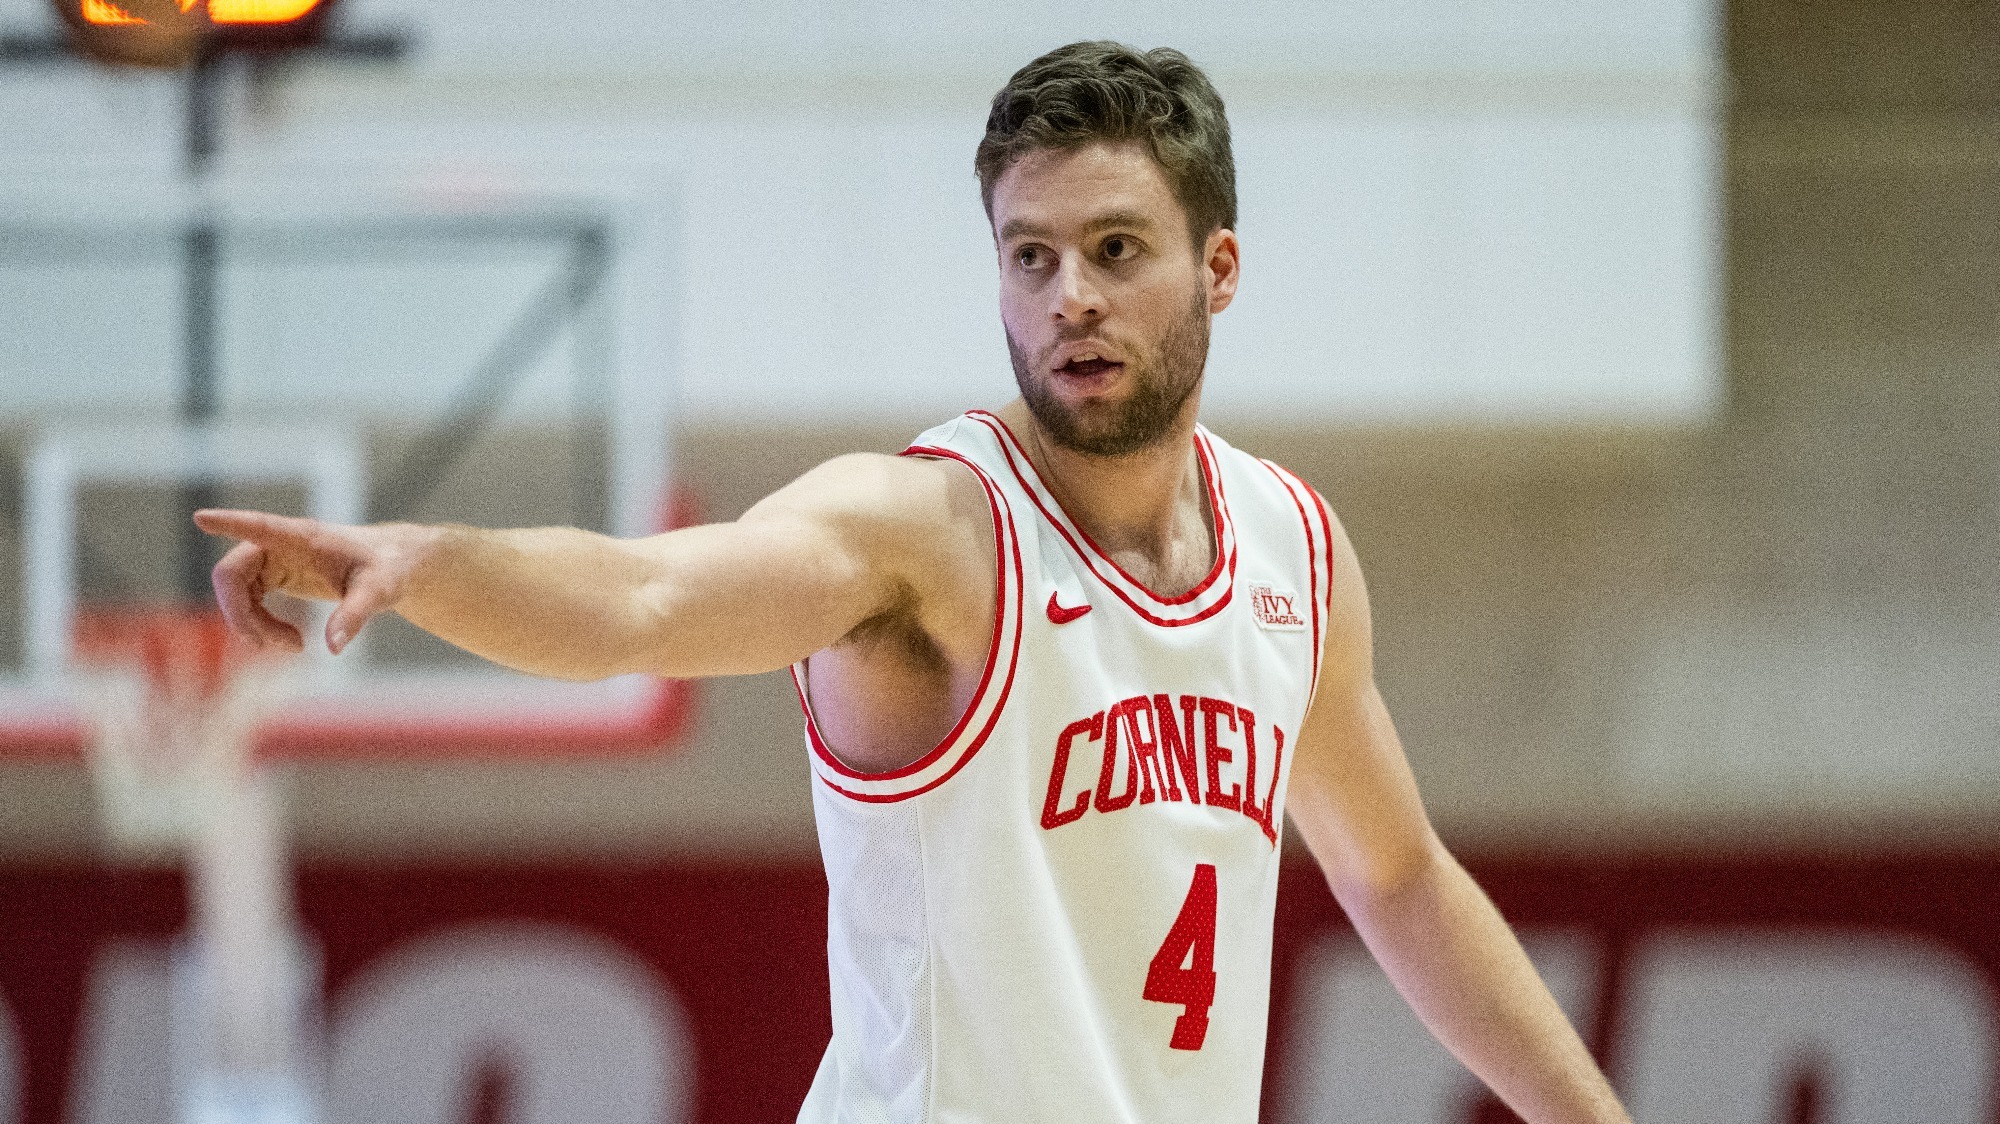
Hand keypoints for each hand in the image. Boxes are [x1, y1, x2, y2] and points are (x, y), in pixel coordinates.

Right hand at [193, 509, 440, 654]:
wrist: (388, 565)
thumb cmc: (387, 569)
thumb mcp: (380, 592)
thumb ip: (356, 615)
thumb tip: (333, 647)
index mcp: (303, 538)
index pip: (261, 526)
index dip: (230, 523)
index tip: (201, 517)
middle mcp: (279, 544)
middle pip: (231, 574)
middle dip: (240, 614)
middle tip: (267, 645)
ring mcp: (271, 559)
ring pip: (234, 593)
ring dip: (253, 625)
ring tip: (296, 646)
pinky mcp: (271, 575)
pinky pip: (246, 602)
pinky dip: (259, 625)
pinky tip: (291, 640)